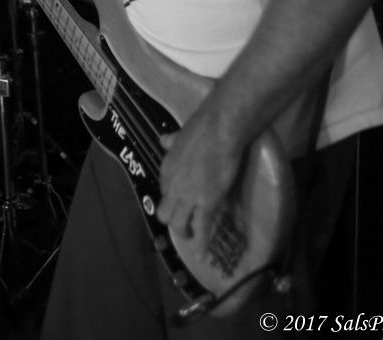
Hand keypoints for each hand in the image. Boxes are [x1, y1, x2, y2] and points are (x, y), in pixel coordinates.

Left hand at [156, 105, 242, 260]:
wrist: (219, 129)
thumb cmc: (203, 127)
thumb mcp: (180, 134)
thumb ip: (171, 141)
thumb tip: (163, 140)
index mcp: (167, 168)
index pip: (165, 190)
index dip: (173, 196)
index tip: (181, 198)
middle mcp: (173, 186)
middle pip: (165, 212)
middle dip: (173, 218)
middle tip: (184, 220)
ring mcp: (188, 197)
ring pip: (178, 224)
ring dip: (184, 232)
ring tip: (191, 236)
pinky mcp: (206, 203)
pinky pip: (202, 229)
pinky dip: (201, 244)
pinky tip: (202, 255)